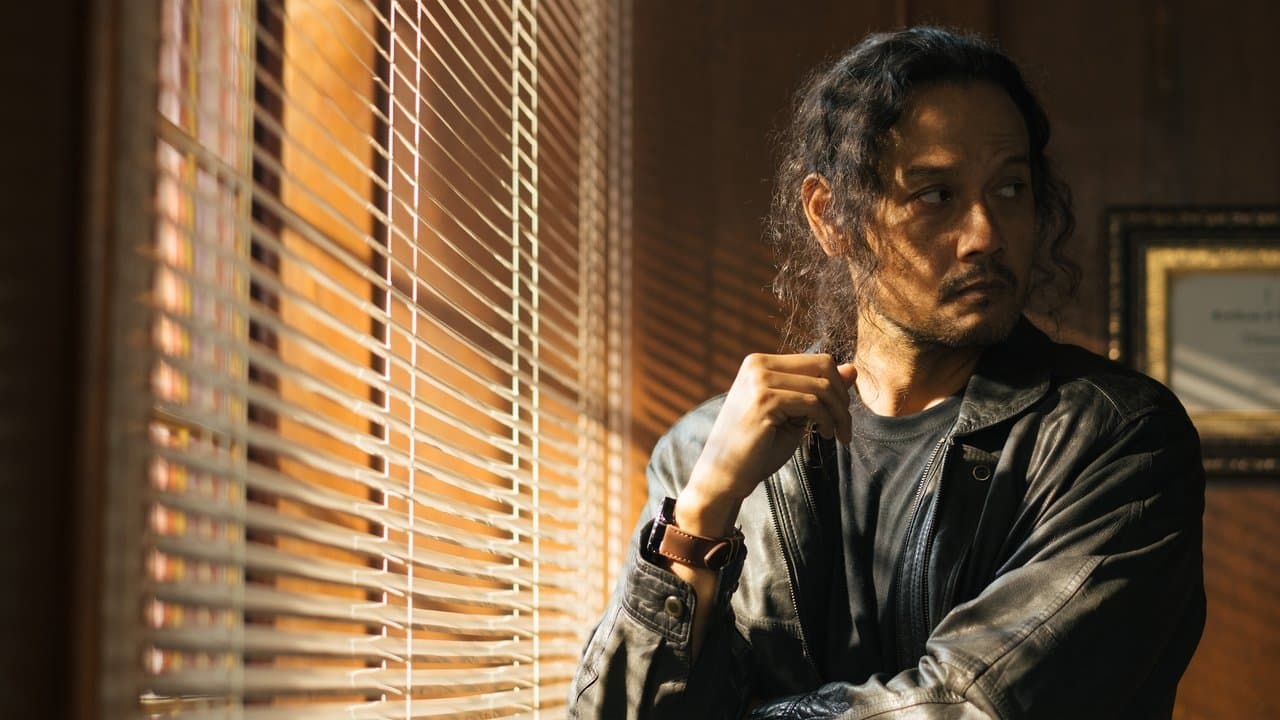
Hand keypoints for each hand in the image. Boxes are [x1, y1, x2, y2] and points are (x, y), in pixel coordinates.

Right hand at [678, 353, 855, 535]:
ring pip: (821, 386)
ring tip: (836, 435)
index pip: (817, 361)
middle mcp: (757, 365)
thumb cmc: (757, 448)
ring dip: (838, 414)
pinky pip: (812, 403)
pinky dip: (826, 420)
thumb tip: (852, 369)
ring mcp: (758, 380)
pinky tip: (824, 436)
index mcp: (760, 363)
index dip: (838, 387)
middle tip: (844, 427)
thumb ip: (819, 391)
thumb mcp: (794, 414)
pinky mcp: (763, 400)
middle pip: (823, 366)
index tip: (842, 415)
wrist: (723, 476)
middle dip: (842, 398)